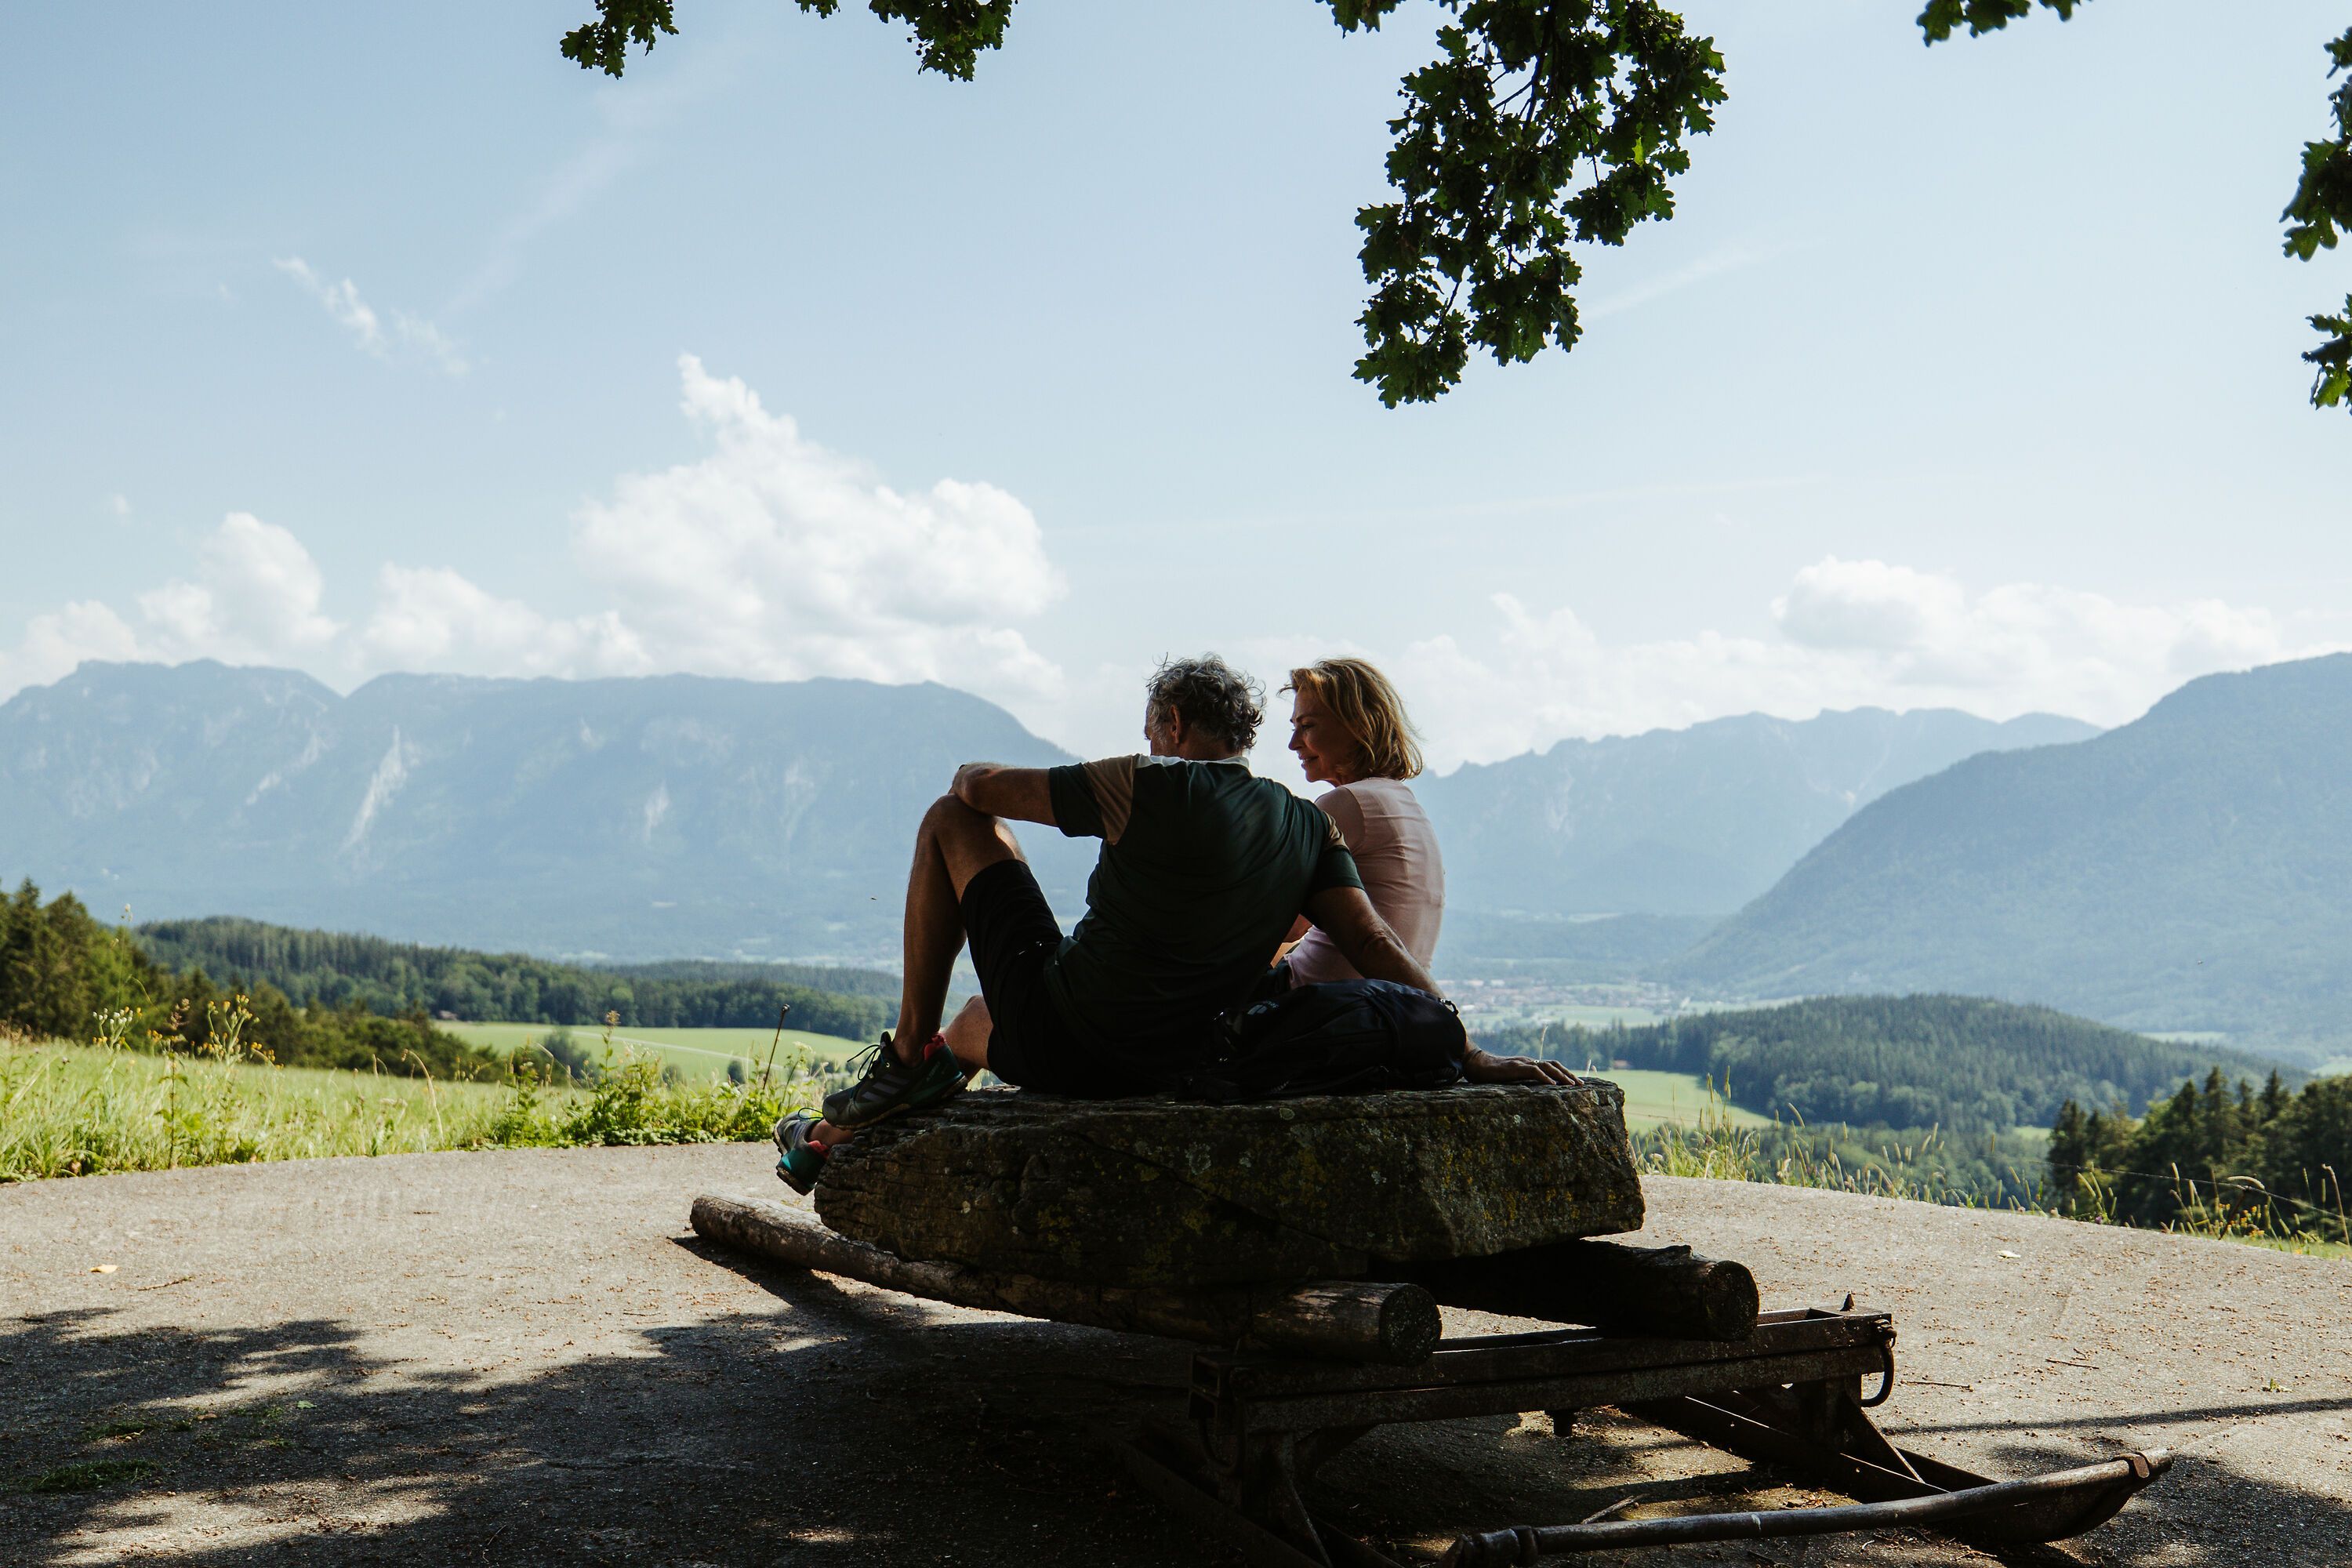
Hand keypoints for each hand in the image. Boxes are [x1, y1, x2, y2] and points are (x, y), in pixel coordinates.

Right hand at [1462, 1046, 1582, 1086]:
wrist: (1474, 1064)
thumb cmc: (1489, 1073)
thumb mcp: (1509, 1078)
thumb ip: (1520, 1081)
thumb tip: (1532, 1092)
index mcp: (1527, 1064)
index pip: (1550, 1066)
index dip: (1564, 1073)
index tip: (1575, 1083)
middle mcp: (1527, 1061)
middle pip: (1553, 1064)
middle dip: (1569, 1074)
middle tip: (1581, 1085)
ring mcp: (1521, 1063)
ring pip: (1547, 1066)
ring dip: (1561, 1075)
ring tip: (1572, 1085)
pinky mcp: (1514, 1067)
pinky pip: (1533, 1070)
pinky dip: (1545, 1077)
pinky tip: (1553, 1085)